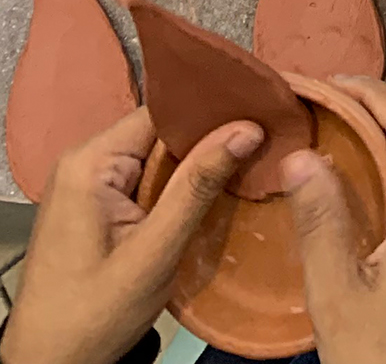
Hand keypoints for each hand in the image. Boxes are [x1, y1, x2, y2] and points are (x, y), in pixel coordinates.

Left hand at [0, 110, 259, 363]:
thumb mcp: (155, 251)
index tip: (265, 112)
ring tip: (256, 164)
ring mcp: (92, 185)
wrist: (52, 360)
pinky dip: (185, 186)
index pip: (162, 111)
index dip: (214, 108)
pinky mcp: (102, 205)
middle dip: (214, 137)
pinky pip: (151, 179)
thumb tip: (245, 129)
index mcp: (91, 164)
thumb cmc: (93, 313)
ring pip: (161, 156)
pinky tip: (219, 194)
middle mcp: (86, 163)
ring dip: (203, 164)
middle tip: (271, 142)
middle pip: (163, 131)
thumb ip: (198, 187)